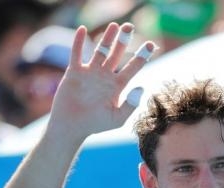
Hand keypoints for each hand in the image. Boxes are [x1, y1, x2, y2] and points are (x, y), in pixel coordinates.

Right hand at [47, 23, 156, 141]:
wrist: (72, 127)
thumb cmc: (95, 125)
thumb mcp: (117, 118)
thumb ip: (130, 105)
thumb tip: (141, 88)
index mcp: (117, 86)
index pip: (133, 67)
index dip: (142, 56)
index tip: (152, 44)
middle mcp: (105, 76)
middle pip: (117, 53)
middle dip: (124, 40)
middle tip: (130, 26)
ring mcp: (90, 72)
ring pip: (100, 50)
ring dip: (106, 38)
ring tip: (114, 25)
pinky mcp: (74, 72)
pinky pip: (76, 53)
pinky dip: (77, 42)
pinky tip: (81, 29)